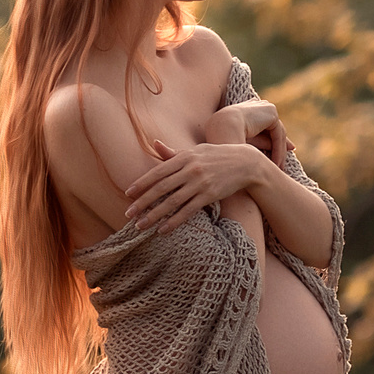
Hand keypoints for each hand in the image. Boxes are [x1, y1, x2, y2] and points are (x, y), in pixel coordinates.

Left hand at [122, 139, 272, 232]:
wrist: (245, 163)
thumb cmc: (217, 156)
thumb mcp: (195, 151)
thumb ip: (174, 153)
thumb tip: (155, 144)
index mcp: (184, 157)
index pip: (157, 172)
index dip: (141, 184)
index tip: (128, 194)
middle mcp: (190, 170)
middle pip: (161, 188)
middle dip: (143, 202)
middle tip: (128, 214)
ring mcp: (200, 183)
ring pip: (172, 202)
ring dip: (154, 215)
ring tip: (141, 225)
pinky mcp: (210, 195)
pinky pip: (188, 211)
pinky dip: (174, 221)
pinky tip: (163, 230)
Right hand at [199, 99, 284, 161]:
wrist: (222, 130)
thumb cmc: (228, 138)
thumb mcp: (251, 142)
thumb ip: (267, 143)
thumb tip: (292, 147)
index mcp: (248, 109)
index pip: (265, 126)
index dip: (272, 142)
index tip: (277, 158)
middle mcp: (258, 105)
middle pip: (274, 130)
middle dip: (278, 148)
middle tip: (281, 166)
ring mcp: (265, 107)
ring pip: (277, 133)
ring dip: (278, 153)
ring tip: (278, 169)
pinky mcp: (271, 112)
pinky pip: (278, 133)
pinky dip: (278, 149)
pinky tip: (276, 163)